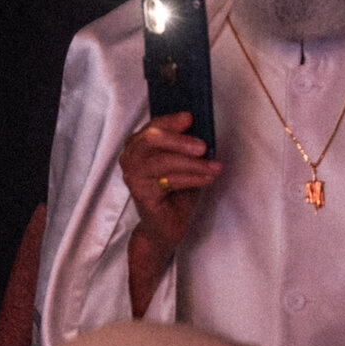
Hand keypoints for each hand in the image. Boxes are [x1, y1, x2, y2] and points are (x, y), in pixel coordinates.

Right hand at [119, 111, 220, 264]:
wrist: (164, 228)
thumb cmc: (173, 194)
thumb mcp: (181, 165)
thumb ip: (184, 148)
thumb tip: (202, 132)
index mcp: (137, 145)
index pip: (153, 126)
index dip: (171, 121)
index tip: (190, 118)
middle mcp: (130, 157)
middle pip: (152, 139)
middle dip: (180, 140)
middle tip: (203, 146)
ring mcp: (133, 175)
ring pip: (163, 161)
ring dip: (193, 163)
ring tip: (213, 167)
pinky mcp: (141, 193)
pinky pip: (169, 181)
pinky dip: (192, 178)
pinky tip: (207, 179)